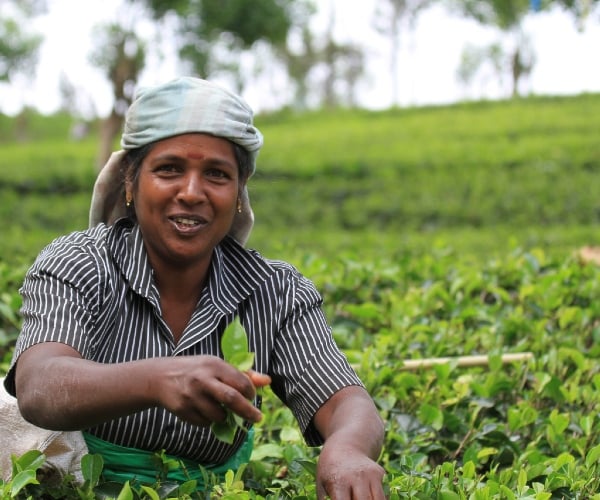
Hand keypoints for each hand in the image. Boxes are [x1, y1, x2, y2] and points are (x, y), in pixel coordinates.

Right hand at [153, 355, 269, 426]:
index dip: (250, 392)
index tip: (252, 397)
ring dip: (225, 417)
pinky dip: (209, 421)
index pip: (240, 381)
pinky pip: (204, 423)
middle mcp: (203, 380)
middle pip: (231, 399)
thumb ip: (242, 374)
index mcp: (214, 365)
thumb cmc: (197, 370)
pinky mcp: (182, 410)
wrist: (160, 377)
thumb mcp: (217, 366)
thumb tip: (267, 381)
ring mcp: (191, 396)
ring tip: (221, 410)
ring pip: (218, 416)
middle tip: (257, 418)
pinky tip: (204, 410)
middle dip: (247, 412)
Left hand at [316, 443, 385, 499]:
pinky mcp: (380, 473)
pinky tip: (369, 496)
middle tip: (351, 499)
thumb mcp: (321, 483)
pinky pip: (383, 495)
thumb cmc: (330, 470)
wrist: (344, 447)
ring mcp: (371, 474)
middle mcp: (357, 477)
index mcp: (339, 481)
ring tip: (359, 497)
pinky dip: (378, 499)